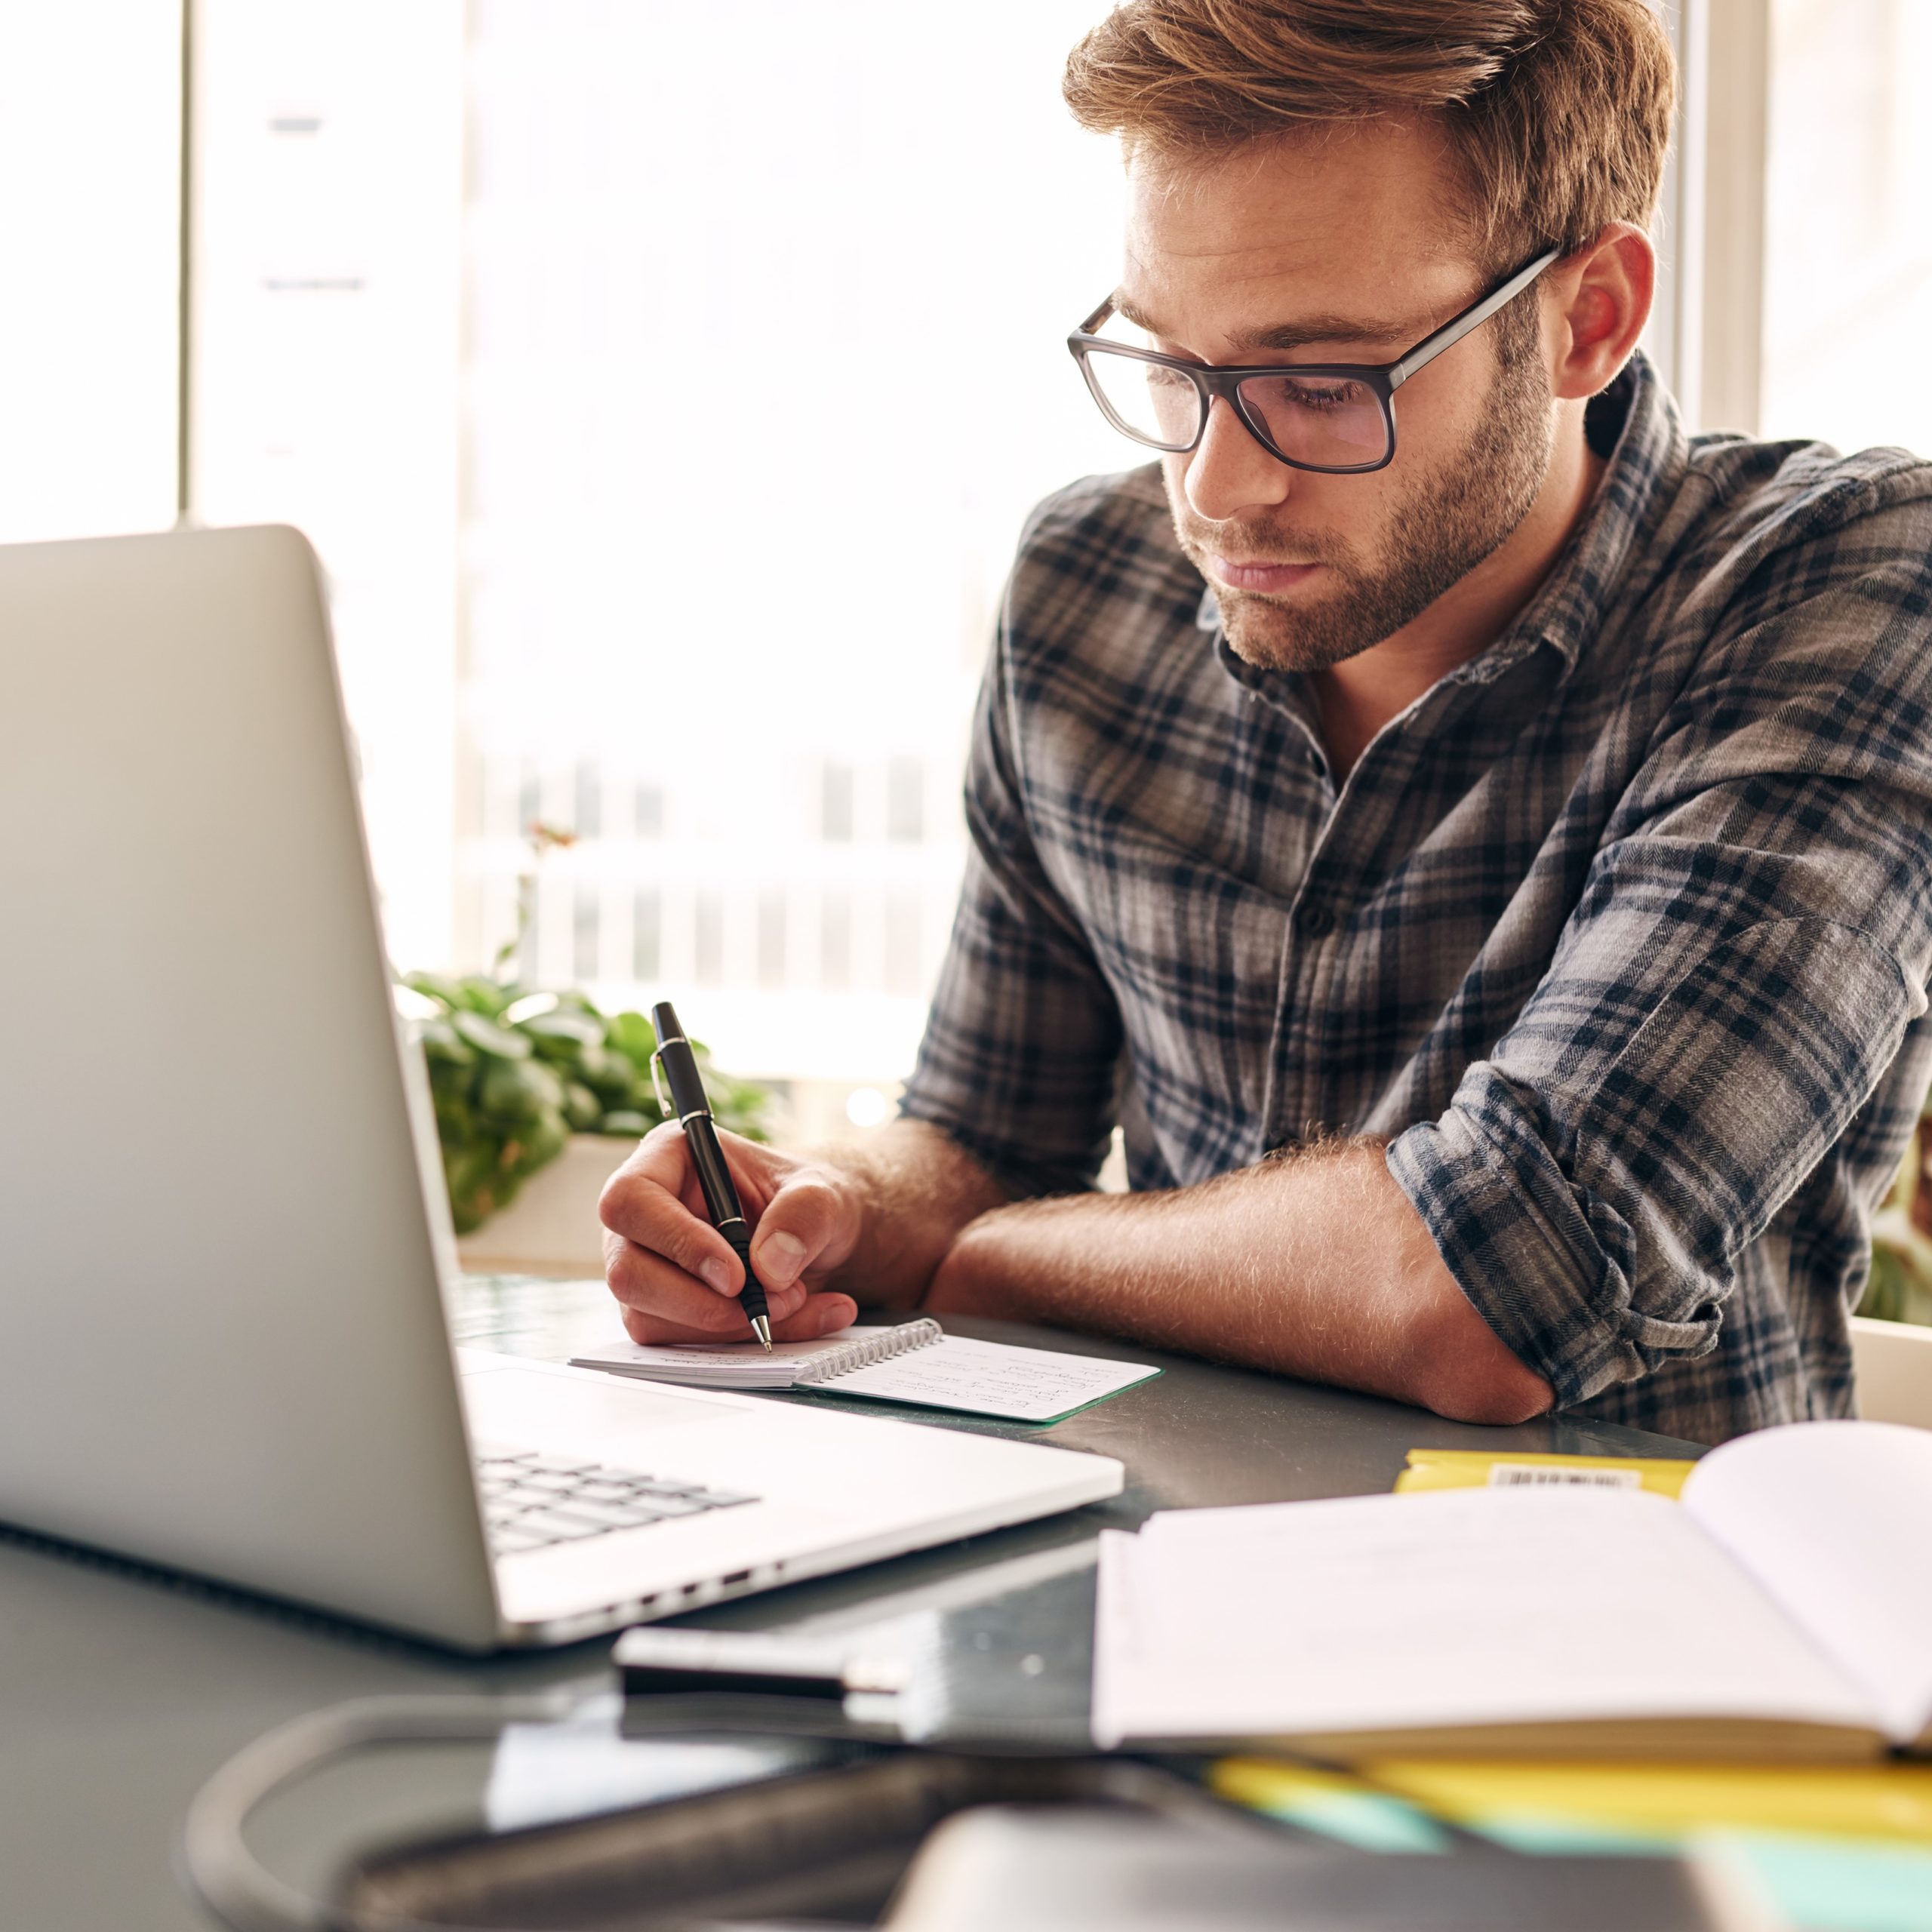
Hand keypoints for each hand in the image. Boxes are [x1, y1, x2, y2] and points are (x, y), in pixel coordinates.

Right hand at [599, 1123, 861, 1343]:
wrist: (816, 1237)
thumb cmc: (806, 1200)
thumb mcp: (823, 1193)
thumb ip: (803, 1216)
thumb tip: (768, 1268)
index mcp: (667, 1158)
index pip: (631, 1199)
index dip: (676, 1241)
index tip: (735, 1275)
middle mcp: (642, 1214)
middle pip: (628, 1271)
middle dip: (700, 1302)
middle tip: (768, 1302)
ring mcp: (643, 1264)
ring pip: (649, 1317)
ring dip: (727, 1324)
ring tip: (793, 1301)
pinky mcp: (658, 1309)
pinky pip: (677, 1342)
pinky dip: (737, 1341)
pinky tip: (786, 1319)